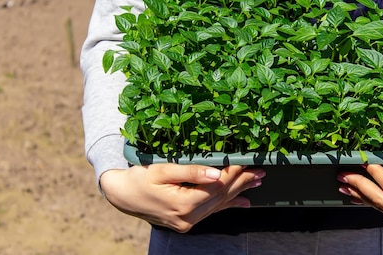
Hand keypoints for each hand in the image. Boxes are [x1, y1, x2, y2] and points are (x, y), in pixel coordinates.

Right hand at [100, 164, 264, 232]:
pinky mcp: (185, 222)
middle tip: (260, 170)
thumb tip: (217, 174)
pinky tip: (243, 202)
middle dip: (242, 182)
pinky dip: (228, 205)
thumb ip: (191, 172)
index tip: (247, 160)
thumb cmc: (139, 178)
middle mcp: (188, 217)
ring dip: (238, 192)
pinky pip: (211, 212)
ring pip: (219, 204)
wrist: (121, 195)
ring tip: (256, 182)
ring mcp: (187, 222)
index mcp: (183, 203)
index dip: (233, 172)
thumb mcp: (163, 170)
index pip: (217, 186)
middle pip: (221, 196)